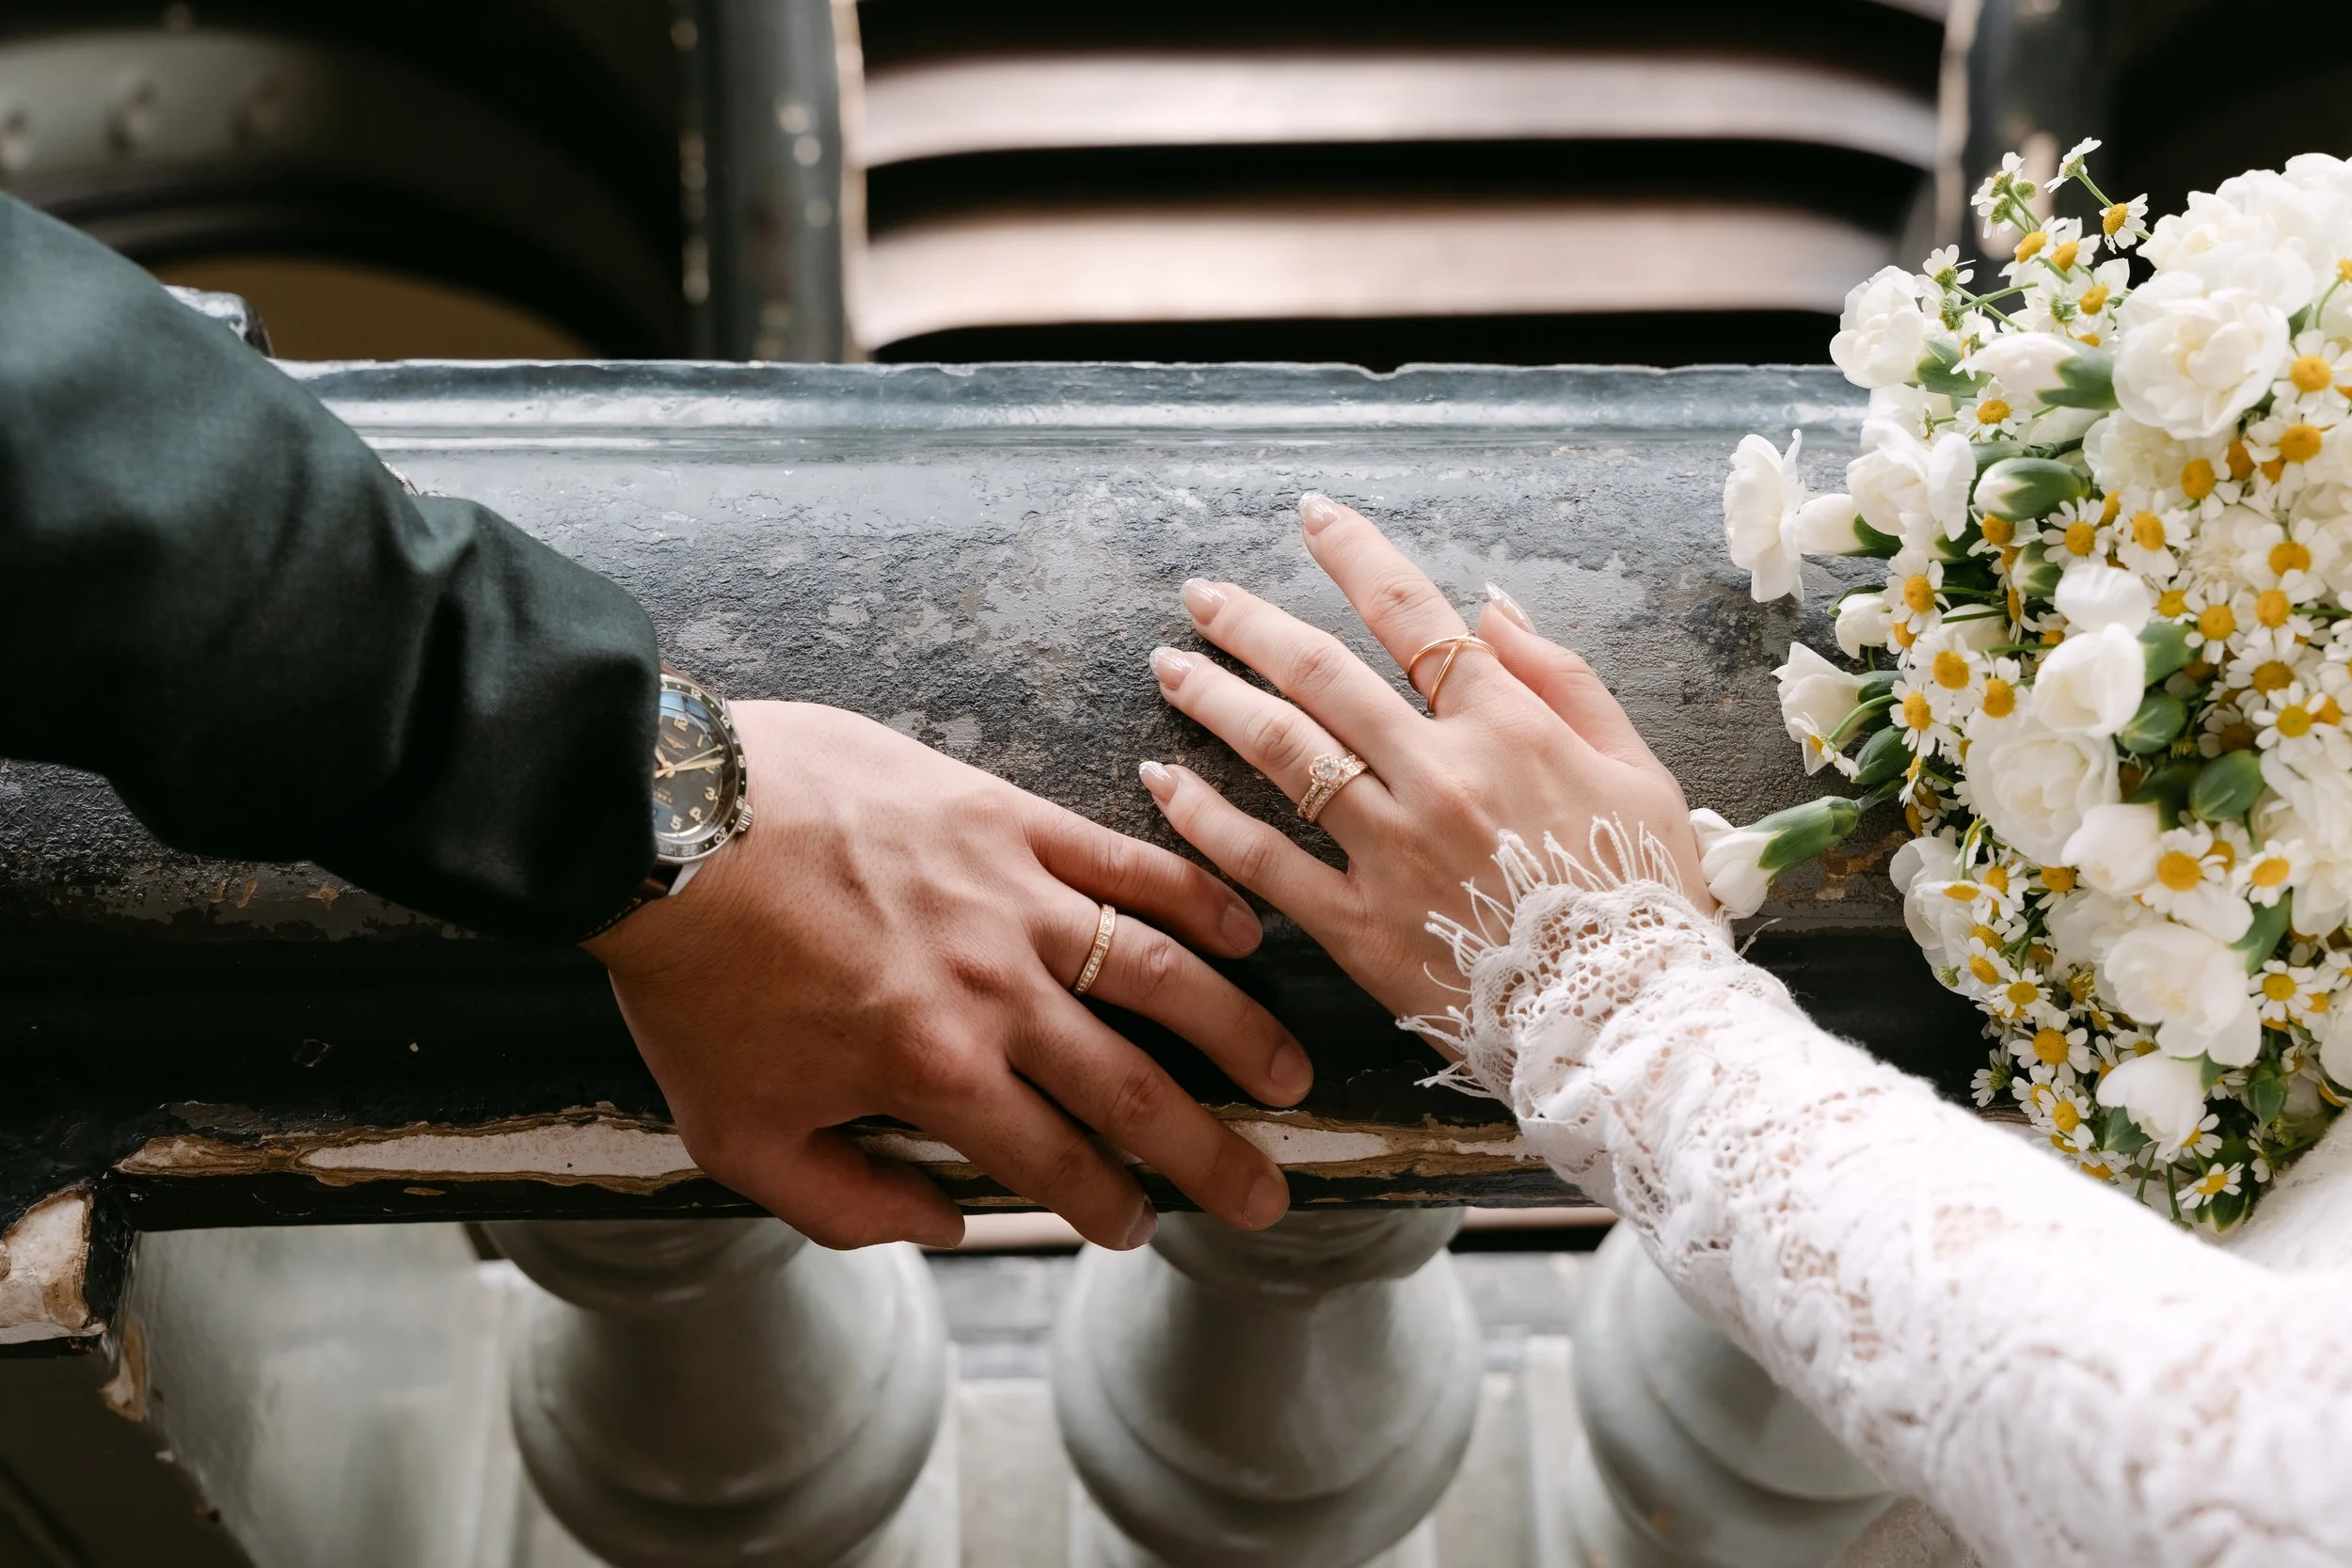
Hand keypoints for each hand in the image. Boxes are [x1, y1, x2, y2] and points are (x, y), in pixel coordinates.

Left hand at [587, 702, 1308, 1249]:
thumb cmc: (690, 979)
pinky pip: (1123, 862)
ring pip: (1160, 974)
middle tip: (1263, 1195)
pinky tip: (1241, 931)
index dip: (1109, 1208)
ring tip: (1287, 1071)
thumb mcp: (734, 1133)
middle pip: (1134, 1089)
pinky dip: (1192, 898)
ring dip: (1236, 1031)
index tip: (1141, 1229)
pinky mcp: (1004, 818)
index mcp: (934, 1073)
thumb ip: (840, 1203)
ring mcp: (1012, 898)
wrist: (662, 821)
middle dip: (1209, 1154)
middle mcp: (997, 992)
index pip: (1056, 1162)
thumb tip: (942, 1228)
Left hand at [1140, 494, 1711, 1028]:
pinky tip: (1161, 781)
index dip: (1356, 554)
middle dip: (1251, 623)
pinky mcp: (1358, 927)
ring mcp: (1391, 850)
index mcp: (1509, 728)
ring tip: (1169, 666)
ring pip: (1282, 751)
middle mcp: (1439, 775)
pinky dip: (1203, 817)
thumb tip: (1490, 605)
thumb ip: (1562, 678)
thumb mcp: (1639, 769)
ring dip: (1215, 698)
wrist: (1631, 1022)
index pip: (1415, 615)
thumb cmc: (1644, 894)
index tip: (1310, 516)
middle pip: (1322, 673)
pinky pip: (1262, 862)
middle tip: (1199, 594)